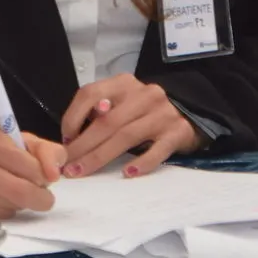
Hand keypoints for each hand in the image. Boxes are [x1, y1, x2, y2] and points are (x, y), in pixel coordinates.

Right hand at [0, 124, 62, 219]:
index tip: (43, 175)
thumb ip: (45, 151)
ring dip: (21, 203)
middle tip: (41, 194)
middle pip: (21, 193)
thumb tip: (55, 175)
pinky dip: (5, 210)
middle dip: (40, 197)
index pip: (32, 168)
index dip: (45, 176)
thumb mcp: (17, 138)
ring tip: (11, 188)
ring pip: (11, 208)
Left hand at [60, 74, 199, 178]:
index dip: (73, 117)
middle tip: (67, 166)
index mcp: (124, 84)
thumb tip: (72, 135)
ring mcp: (162, 113)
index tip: (65, 139)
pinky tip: (127, 173)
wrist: (192, 111)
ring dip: (100, 157)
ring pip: (126, 135)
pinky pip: (157, 150)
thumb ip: (101, 110)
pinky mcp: (178, 132)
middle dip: (82, 145)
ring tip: (83, 171)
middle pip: (106, 121)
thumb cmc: (146, 112)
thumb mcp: (123, 102)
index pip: (90, 93)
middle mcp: (143, 94)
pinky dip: (141, 162)